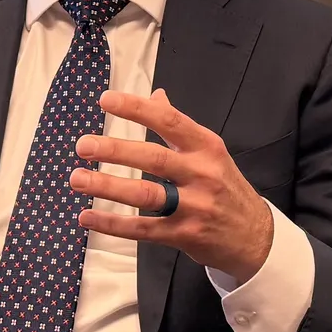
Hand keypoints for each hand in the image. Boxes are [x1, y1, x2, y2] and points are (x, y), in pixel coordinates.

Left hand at [69, 90, 273, 283]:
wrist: (254, 235)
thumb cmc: (225, 187)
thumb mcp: (210, 152)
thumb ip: (179, 126)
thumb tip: (156, 95)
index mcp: (206, 147)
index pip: (169, 121)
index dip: (137, 109)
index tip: (106, 100)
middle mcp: (201, 174)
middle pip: (153, 159)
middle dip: (115, 151)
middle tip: (84, 145)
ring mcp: (193, 206)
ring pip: (145, 195)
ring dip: (107, 187)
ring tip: (77, 179)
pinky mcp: (184, 234)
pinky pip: (143, 229)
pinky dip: (112, 224)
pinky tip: (87, 217)